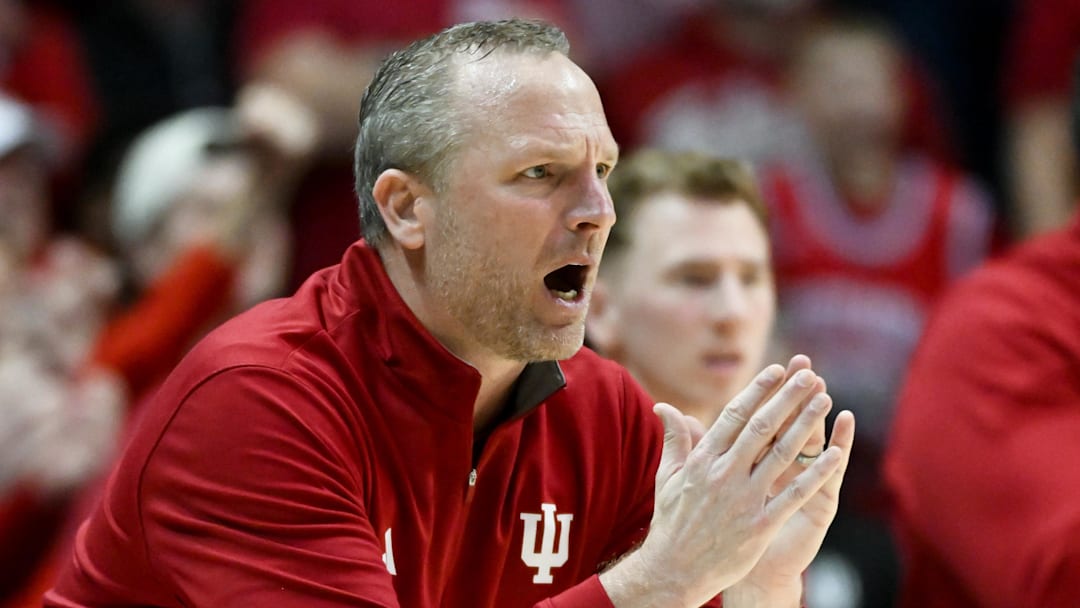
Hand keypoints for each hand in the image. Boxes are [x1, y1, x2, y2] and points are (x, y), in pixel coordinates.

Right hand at [601, 364, 844, 606]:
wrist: (675, 568)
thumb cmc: (672, 520)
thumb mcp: (669, 475)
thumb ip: (675, 439)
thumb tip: (664, 407)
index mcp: (703, 459)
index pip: (735, 415)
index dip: (758, 391)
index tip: (778, 371)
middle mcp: (724, 473)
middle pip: (762, 427)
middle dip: (787, 397)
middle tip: (808, 374)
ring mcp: (744, 499)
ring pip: (781, 454)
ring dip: (806, 424)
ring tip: (825, 400)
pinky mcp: (760, 524)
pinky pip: (794, 493)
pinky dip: (816, 473)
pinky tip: (836, 454)